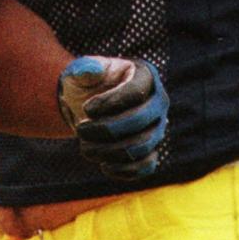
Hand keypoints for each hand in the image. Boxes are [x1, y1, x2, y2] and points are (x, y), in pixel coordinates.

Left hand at [58, 56, 167, 179]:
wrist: (88, 107)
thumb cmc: (87, 85)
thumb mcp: (80, 72)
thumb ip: (83, 69)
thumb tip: (91, 70)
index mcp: (145, 76)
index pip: (135, 92)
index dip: (110, 103)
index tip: (86, 109)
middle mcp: (158, 103)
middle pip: (140, 120)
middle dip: (106, 129)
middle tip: (81, 130)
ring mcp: (157, 128)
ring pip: (141, 146)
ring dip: (110, 151)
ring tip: (85, 147)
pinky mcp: (151, 150)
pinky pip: (146, 166)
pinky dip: (125, 170)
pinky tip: (103, 166)